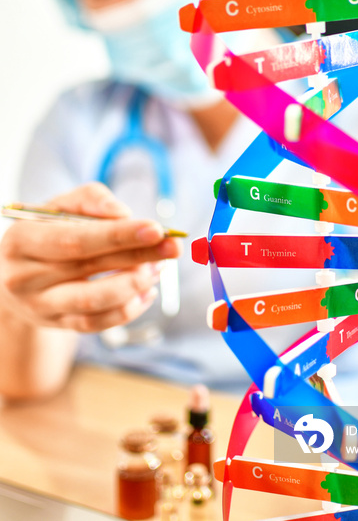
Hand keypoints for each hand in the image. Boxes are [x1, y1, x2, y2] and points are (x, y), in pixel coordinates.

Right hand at [0, 182, 181, 332]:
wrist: (16, 272)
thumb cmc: (47, 230)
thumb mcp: (60, 206)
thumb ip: (92, 201)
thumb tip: (125, 215)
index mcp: (23, 240)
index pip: (77, 239)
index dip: (119, 235)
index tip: (156, 229)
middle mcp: (25, 277)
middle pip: (90, 268)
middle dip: (138, 256)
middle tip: (172, 247)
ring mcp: (39, 305)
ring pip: (93, 304)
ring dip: (134, 285)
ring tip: (158, 268)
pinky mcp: (56, 325)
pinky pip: (97, 324)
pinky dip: (128, 309)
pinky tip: (148, 291)